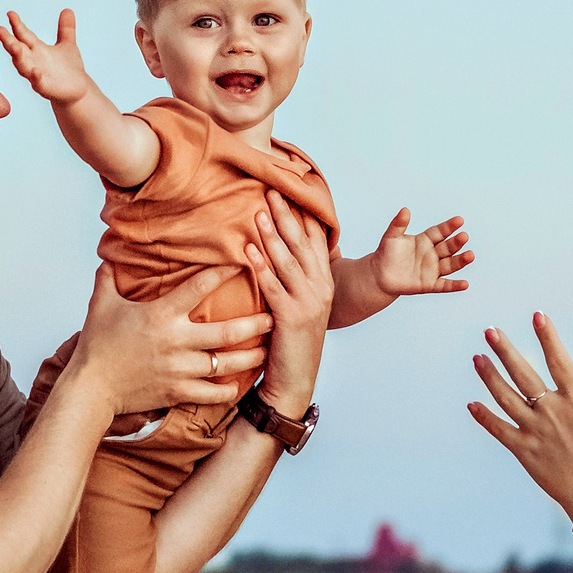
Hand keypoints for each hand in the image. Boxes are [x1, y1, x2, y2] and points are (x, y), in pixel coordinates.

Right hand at [0, 8, 92, 105]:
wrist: (78, 91)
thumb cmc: (69, 70)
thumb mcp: (68, 45)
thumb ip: (66, 29)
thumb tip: (67, 10)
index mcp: (37, 49)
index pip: (24, 35)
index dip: (17, 25)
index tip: (10, 13)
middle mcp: (33, 61)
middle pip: (17, 49)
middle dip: (8, 40)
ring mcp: (36, 75)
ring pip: (22, 65)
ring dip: (17, 56)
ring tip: (13, 45)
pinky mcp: (44, 87)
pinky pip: (38, 82)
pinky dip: (35, 77)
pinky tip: (35, 71)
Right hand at [69, 266, 270, 415]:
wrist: (90, 388)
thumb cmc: (96, 345)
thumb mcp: (100, 305)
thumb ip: (108, 278)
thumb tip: (108, 256)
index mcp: (162, 314)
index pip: (200, 286)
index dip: (224, 272)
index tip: (244, 262)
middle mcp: (177, 341)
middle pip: (228, 332)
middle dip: (255, 324)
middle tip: (273, 317)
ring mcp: (180, 369)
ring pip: (226, 364)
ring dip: (250, 358)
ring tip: (266, 351)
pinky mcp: (177, 392)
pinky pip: (212, 393)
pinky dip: (228, 390)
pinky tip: (239, 385)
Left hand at [246, 191, 333, 409]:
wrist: (295, 380)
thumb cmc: (291, 342)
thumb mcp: (298, 305)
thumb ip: (294, 279)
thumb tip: (280, 253)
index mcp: (324, 284)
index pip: (315, 242)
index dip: (301, 216)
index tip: (288, 192)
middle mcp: (321, 290)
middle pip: (302, 245)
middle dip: (287, 217)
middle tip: (272, 192)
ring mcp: (309, 303)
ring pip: (289, 262)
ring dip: (272, 235)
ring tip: (258, 212)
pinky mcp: (292, 318)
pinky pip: (273, 286)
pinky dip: (260, 266)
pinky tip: (248, 250)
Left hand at [364, 208, 472, 299]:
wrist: (379, 275)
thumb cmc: (386, 254)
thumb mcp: (391, 237)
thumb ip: (398, 224)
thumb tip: (405, 210)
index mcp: (425, 240)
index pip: (440, 232)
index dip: (449, 227)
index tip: (459, 220)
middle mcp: (432, 254)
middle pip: (447, 248)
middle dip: (456, 243)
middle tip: (464, 236)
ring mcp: (432, 270)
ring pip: (450, 265)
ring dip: (460, 261)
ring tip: (470, 255)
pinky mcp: (430, 285)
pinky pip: (444, 285)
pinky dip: (454, 286)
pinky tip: (464, 284)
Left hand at [468, 314, 572, 513]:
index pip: (558, 361)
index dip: (547, 337)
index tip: (537, 316)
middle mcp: (553, 411)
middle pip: (523, 374)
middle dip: (505, 350)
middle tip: (490, 331)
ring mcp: (535, 430)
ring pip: (506, 398)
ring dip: (489, 376)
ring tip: (477, 357)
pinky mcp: (524, 450)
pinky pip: (500, 430)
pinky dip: (484, 417)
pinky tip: (471, 404)